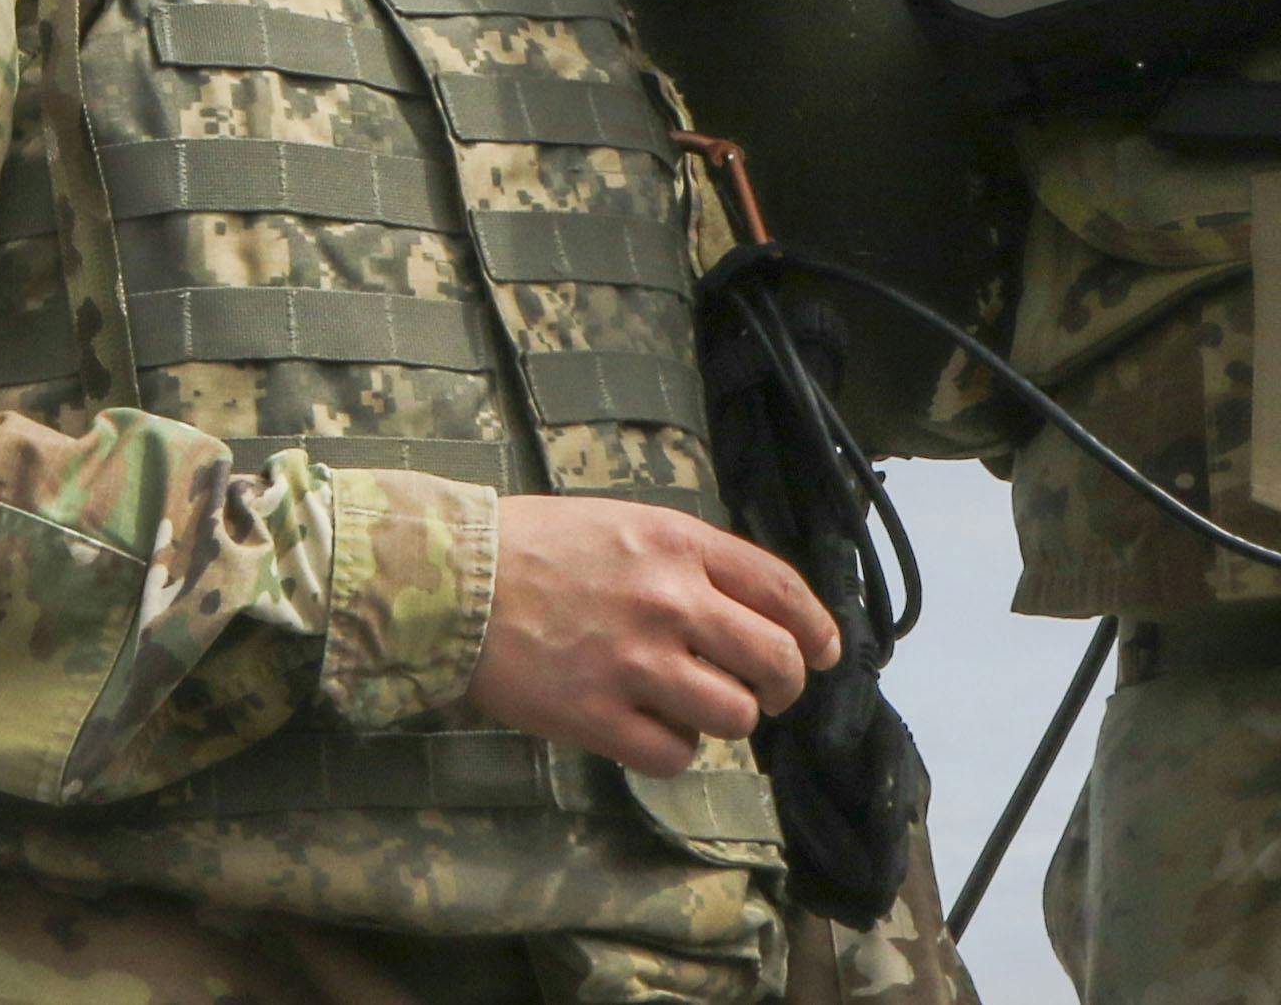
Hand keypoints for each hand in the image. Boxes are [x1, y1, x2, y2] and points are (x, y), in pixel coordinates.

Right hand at [465, 496, 841, 774]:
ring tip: (699, 709)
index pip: (782, 590)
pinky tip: (652, 730)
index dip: (818, 628)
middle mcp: (669, 600)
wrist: (453, 581)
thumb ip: (687, 559)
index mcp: (679, 544)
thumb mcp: (623, 524)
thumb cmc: (534, 546)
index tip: (827, 652)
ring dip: (729, 720)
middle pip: (775, 660)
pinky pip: (675, 756)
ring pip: (735, 716)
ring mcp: (636, 663)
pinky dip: (675, 751)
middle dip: (786, 685)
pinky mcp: (598, 717)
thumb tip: (748, 607)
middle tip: (770, 694)